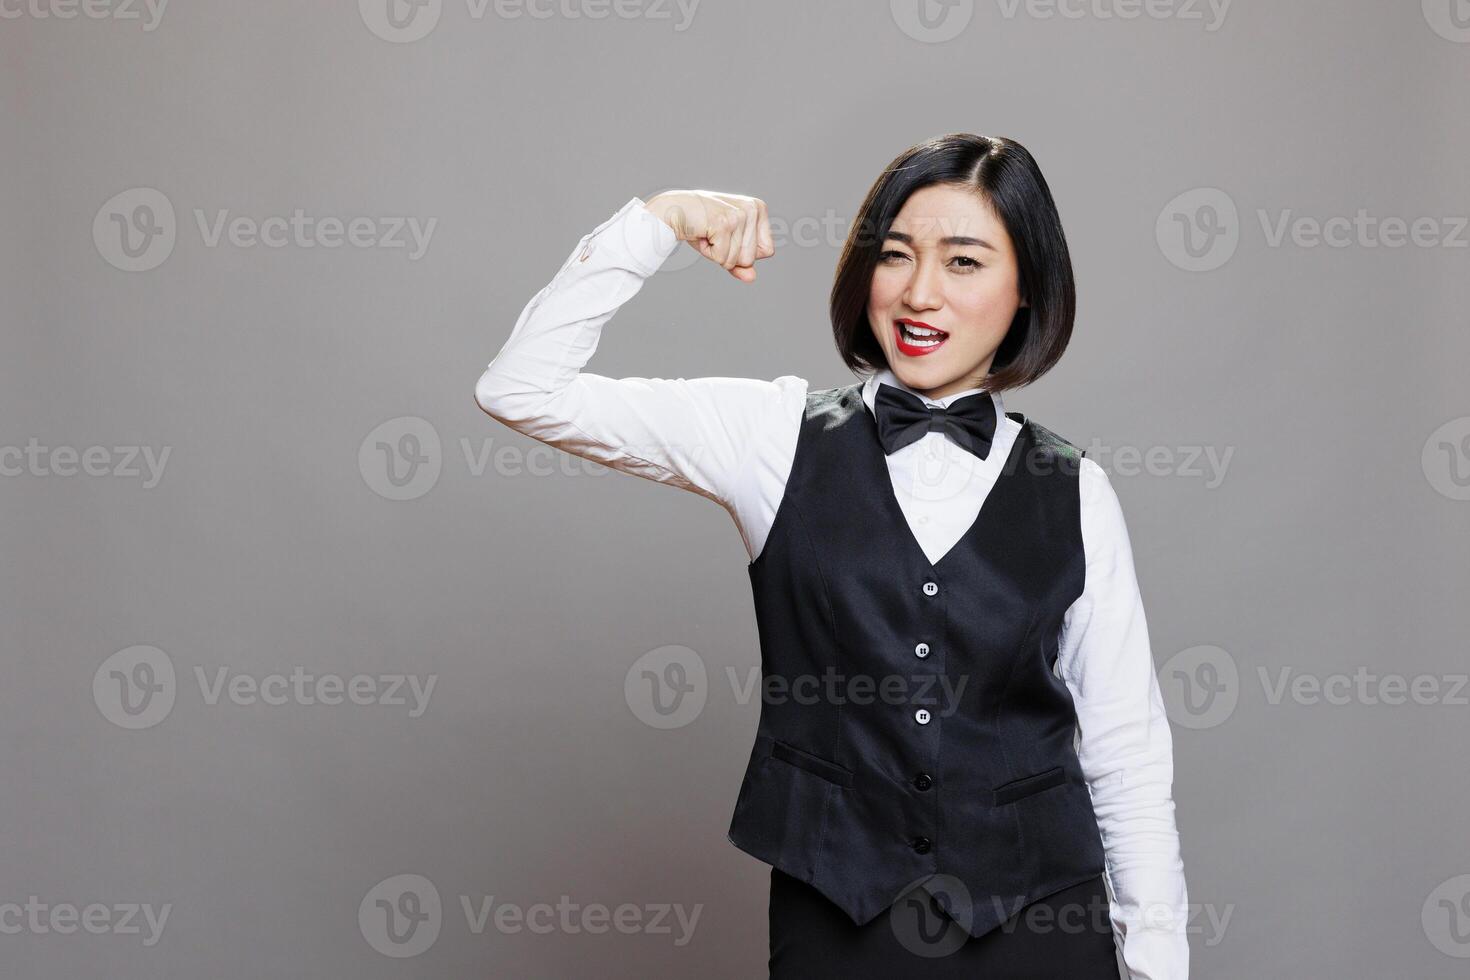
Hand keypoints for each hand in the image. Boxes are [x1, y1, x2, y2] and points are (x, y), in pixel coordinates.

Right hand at [643, 190, 774, 282]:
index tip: (727, 237)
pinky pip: (722, 258)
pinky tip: (701, 234)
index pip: (767, 250)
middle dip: (729, 255)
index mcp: (758, 208)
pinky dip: (708, 253)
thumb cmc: (700, 226)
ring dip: (717, 253)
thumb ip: (741, 262)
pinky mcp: (724, 224)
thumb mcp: (725, 245)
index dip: (744, 253)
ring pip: (737, 260)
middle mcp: (752, 208)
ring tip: (707, 234)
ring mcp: (739, 215)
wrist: (671, 210)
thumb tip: (752, 277)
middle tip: (714, 235)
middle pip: (751, 259)